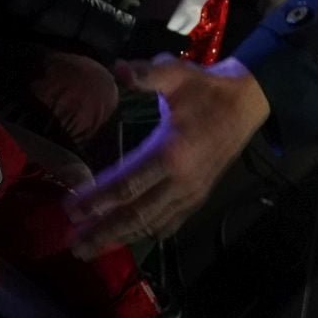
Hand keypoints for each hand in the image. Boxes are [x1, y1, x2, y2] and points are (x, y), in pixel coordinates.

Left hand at [66, 55, 270, 254]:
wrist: (246, 104)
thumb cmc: (206, 89)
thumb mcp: (177, 74)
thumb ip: (147, 73)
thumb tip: (118, 68)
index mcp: (171, 152)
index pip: (127, 183)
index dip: (98, 198)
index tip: (71, 209)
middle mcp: (181, 181)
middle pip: (136, 215)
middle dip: (103, 231)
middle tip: (73, 245)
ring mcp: (191, 194)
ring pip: (151, 224)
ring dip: (119, 238)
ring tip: (89, 248)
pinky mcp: (198, 198)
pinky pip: (169, 224)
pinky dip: (146, 234)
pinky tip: (127, 241)